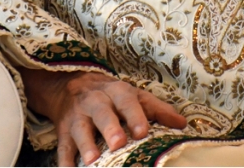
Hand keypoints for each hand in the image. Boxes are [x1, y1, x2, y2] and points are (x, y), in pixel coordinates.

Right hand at [19, 67, 187, 165]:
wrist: (72, 84)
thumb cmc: (111, 95)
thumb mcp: (135, 96)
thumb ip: (157, 109)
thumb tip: (182, 124)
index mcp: (117, 93)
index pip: (128, 102)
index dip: (135, 116)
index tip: (142, 132)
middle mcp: (96, 103)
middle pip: (102, 114)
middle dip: (110, 128)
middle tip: (118, 144)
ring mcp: (77, 118)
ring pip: (80, 130)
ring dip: (86, 145)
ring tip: (93, 161)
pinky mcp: (63, 133)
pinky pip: (62, 148)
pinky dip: (64, 162)